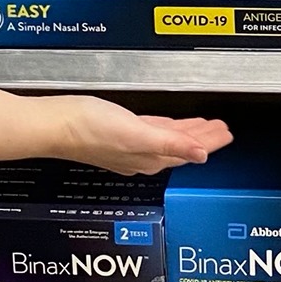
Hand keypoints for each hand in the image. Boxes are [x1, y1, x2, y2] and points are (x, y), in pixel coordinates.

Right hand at [49, 96, 232, 176]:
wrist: (54, 124)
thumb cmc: (86, 129)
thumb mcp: (135, 132)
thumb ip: (170, 142)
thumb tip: (201, 154)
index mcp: (149, 156)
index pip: (189, 151)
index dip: (210, 142)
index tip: (226, 133)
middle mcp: (141, 155)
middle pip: (181, 146)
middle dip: (203, 138)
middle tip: (221, 129)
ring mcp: (129, 146)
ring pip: (168, 140)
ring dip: (187, 133)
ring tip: (203, 126)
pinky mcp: (117, 134)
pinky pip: (152, 133)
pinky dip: (167, 129)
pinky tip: (167, 125)